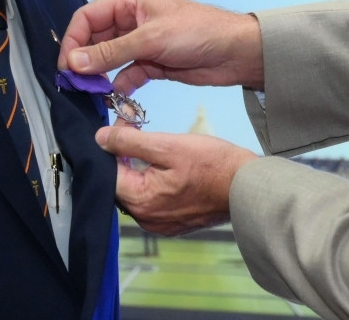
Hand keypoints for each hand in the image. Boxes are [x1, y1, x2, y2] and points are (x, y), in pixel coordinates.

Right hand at [59, 0, 264, 94]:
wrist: (236, 53)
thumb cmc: (197, 33)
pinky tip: (116, 98)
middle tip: (75, 84)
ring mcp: (141, 43)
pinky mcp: (152, 64)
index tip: (66, 66)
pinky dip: (119, 86)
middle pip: (95, 39)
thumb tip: (73, 63)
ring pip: (109, 59)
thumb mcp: (150, 40)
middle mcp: (132, 20)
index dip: (73, 40)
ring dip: (99, 75)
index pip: (88, 17)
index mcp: (130, 1)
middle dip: (83, 60)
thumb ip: (110, 52)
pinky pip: (126, 75)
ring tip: (91, 93)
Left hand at [96, 126, 255, 235]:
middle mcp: (145, 219)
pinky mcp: (173, 224)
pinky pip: (152, 202)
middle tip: (138, 130)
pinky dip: (153, 183)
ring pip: (135, 192)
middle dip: (123, 157)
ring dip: (138, 170)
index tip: (125, 124)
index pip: (107, 172)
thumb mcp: (169, 145)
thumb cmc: (214, 165)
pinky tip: (167, 169)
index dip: (111, 145)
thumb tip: (100, 138)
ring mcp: (160, 224)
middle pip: (120, 184)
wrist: (247, 188)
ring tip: (155, 148)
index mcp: (140, 201)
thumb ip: (131, 141)